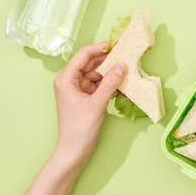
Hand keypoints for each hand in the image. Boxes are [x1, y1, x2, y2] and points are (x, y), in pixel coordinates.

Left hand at [53, 43, 126, 166]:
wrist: (74, 150)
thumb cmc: (80, 127)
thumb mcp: (97, 103)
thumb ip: (110, 83)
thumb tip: (123, 65)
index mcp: (66, 78)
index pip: (84, 55)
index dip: (101, 48)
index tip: (118, 44)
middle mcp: (71, 80)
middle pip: (91, 63)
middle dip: (109, 61)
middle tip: (128, 57)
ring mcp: (78, 89)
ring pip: (97, 74)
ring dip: (112, 73)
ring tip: (128, 71)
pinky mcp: (86, 97)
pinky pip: (100, 85)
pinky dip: (110, 84)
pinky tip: (123, 84)